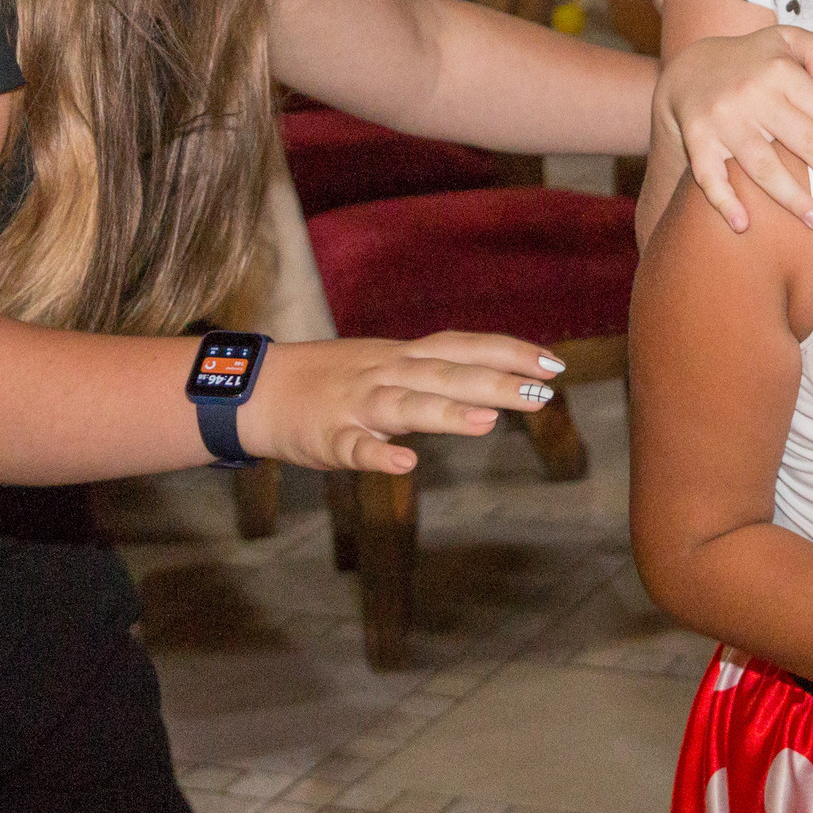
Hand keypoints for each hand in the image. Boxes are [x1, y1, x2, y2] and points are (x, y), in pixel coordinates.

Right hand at [236, 331, 565, 472]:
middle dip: (497, 383)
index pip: (464, 347)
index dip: (508, 352)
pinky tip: (404, 465)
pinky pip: (354, 448)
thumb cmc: (335, 380)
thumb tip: (496, 379)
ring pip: (405, 406)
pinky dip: (378, 455)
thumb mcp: (390, 364)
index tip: (553, 364)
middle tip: (544, 394)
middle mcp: (387, 374)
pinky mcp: (329, 439)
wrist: (260, 390)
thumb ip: (438, 372)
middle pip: (447, 375)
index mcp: (404, 357)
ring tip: (486, 422)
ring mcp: (357, 406)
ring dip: (445, 413)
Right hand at [655, 25, 812, 230]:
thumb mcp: (786, 39)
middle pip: (803, 141)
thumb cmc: (753, 62)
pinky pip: (709, 175)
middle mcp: (751, 94)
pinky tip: (743, 225)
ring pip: (762, 165)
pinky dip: (724, 202)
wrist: (689, 69)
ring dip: (793, 198)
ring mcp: (722, 119)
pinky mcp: (696, 139)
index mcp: (780, 70)